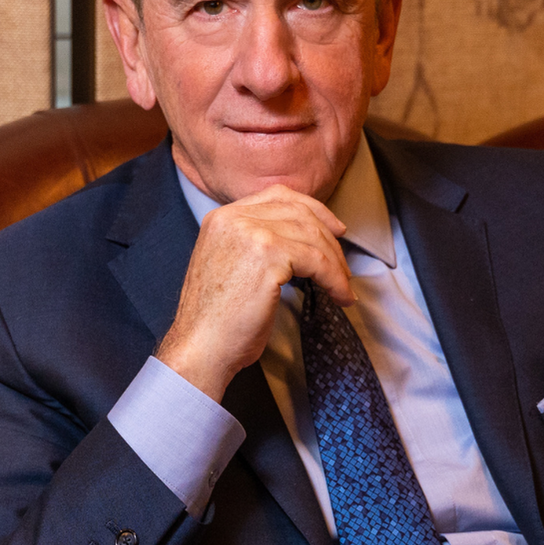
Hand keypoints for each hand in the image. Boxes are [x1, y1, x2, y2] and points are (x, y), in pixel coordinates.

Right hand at [157, 184, 354, 400]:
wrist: (200, 348)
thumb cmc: (217, 322)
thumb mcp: (231, 267)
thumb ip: (256, 245)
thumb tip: (301, 243)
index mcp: (222, 217)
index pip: (278, 196)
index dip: (313, 209)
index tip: (335, 229)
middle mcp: (234, 218)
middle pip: (300, 212)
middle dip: (330, 239)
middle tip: (344, 267)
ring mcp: (251, 234)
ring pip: (313, 236)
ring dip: (336, 264)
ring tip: (343, 287)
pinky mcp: (268, 256)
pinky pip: (317, 260)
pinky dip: (335, 279)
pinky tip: (339, 295)